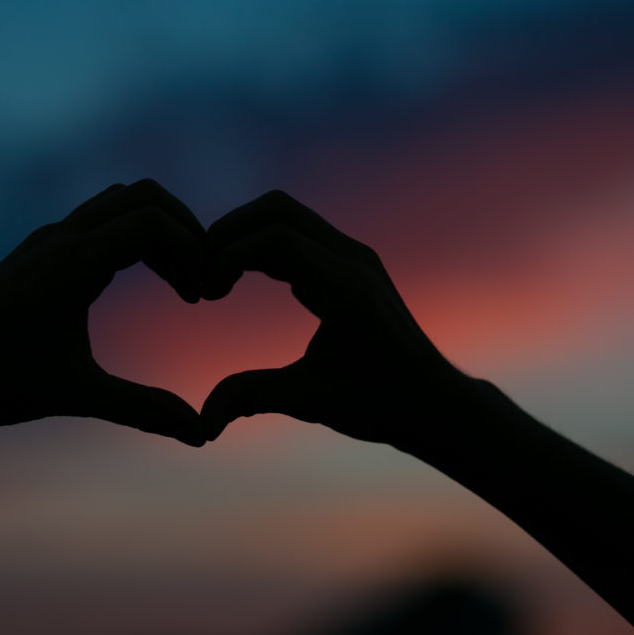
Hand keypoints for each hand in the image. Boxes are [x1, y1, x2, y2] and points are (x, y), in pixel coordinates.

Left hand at [0, 179, 205, 445]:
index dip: (192, 251)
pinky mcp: (38, 251)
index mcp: (73, 262)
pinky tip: (136, 284)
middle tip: (199, 284)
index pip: (153, 221)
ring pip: (120, 202)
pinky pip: (99, 220)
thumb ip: (144, 409)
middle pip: (144, 196)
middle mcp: (61, 238)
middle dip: (184, 231)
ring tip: (177, 285)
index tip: (203, 297)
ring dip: (158, 231)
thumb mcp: (77, 395)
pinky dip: (131, 238)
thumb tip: (202, 434)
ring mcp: (47, 240)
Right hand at [199, 190, 483, 448]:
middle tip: (201, 271)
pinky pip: (300, 235)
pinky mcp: (351, 264)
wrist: (433, 403)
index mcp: (344, 287)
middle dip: (230, 231)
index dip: (227, 255)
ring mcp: (354, 257)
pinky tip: (239, 281)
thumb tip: (202, 424)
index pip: (274, 238)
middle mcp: (353, 259)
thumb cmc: (379, 405)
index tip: (205, 294)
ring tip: (215, 278)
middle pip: (278, 210)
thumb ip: (251, 398)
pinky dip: (264, 246)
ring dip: (246, 236)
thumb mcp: (310, 401)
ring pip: (288, 217)